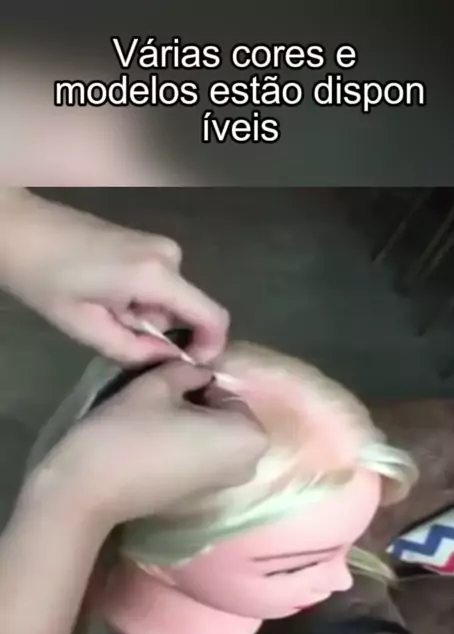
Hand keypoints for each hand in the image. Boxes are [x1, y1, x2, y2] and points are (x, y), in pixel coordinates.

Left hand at [0, 190, 228, 363]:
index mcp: (157, 276)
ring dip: (144, 316)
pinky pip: (160, 285)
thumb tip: (168, 359)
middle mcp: (170, 256)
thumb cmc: (46, 279)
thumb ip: (134, 351)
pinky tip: (106, 294)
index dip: (210, 347)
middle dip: (158, 331)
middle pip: (187, 311)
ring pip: (171, 300)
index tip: (188, 364)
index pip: (213, 317)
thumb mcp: (86, 328)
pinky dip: (140, 299)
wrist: (20, 229)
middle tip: (112, 329)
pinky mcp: (149, 243)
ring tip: (102, 309)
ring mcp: (161, 246)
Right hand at [30, 362, 266, 530]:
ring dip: (189, 425)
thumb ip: (189, 370)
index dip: (196, 385)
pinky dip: (183, 448)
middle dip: (197, 405)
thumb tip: (200, 374)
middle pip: (223, 417)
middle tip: (158, 404)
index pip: (227, 391)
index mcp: (250, 436)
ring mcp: (224, 488)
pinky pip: (200, 460)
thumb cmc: (129, 431)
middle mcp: (249, 466)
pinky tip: (152, 447)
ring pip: (212, 438)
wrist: (90, 490)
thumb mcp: (159, 382)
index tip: (166, 390)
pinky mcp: (199, 500)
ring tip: (152, 423)